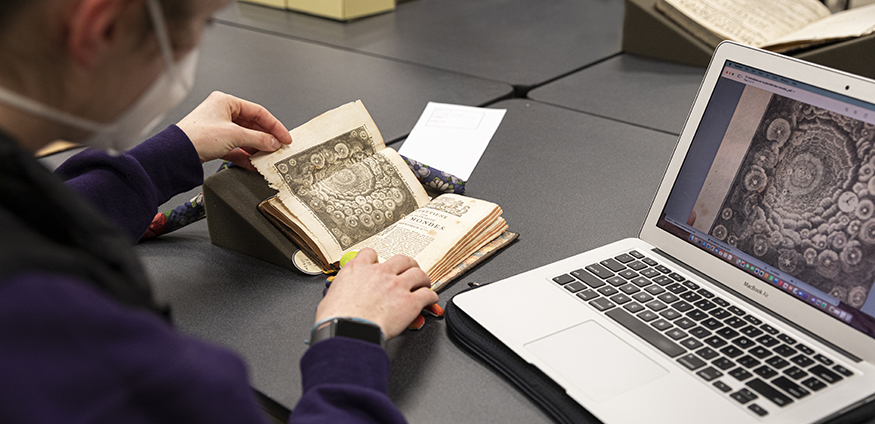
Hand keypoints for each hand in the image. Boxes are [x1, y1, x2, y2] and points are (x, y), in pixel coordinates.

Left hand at [177, 91, 292, 170]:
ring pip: (245, 137)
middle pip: (252, 125)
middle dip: (265, 139)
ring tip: (267, 157)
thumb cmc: (197, 136)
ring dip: (256, 148)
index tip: (285, 137)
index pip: (258, 112)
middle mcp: (222, 112)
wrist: (176, 153)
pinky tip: (253, 163)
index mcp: (226, 101)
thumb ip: (258, 139)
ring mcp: (218, 127)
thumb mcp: (234, 135)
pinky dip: (245, 155)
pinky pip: (236, 147)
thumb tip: (273, 142)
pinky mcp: (214, 142)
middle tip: (278, 148)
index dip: (274, 125)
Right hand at [316, 248, 438, 339]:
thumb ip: (341, 291)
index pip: (370, 254)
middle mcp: (380, 273)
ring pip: (418, 273)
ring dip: (423, 278)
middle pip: (402, 259)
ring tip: (424, 283)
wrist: (349, 330)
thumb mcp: (331, 296)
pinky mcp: (410, 302)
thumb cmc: (337, 318)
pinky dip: (431, 296)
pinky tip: (430, 299)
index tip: (379, 264)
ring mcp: (397, 286)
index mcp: (359, 269)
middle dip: (408, 264)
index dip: (377, 259)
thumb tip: (339, 297)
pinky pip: (427, 294)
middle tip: (409, 270)